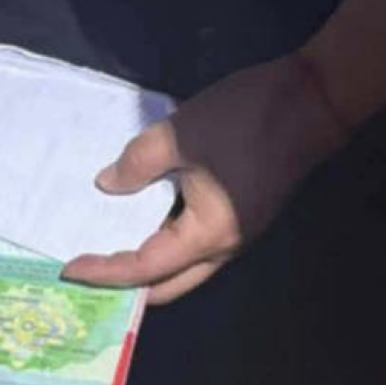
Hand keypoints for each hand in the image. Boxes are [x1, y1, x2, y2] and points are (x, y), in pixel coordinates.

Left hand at [62, 53, 349, 302]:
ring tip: (107, 250)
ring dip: (145, 265)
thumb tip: (106, 185)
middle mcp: (222, 248)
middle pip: (166, 285)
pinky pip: (192, 242)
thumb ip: (136, 164)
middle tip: (88, 273)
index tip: (69, 268)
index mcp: (205, 236)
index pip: (143, 270)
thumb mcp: (180, 135)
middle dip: (125, 286)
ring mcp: (235, 233)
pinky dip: (162, 240)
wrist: (316, 98)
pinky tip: (139, 221)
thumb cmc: (248, 120)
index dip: (104, 272)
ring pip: (181, 267)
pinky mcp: (240, 214)